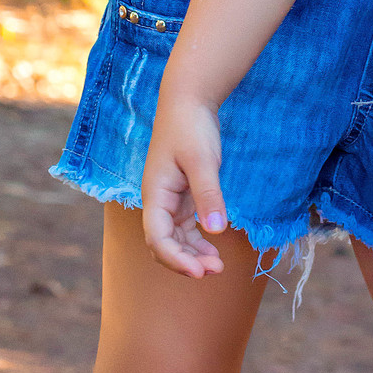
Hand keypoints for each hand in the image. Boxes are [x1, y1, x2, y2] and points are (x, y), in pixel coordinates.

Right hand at [141, 92, 229, 278]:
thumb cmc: (191, 126)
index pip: (158, 238)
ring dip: (192, 254)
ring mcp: (169, 199)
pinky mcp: (181, 194)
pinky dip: (197, 239)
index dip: (176, 259)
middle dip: (186, 261)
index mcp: (155, 194)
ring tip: (217, 266)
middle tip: (216, 271)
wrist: (188, 100)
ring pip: (175, 238)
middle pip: (164, 243)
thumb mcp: (202, 160)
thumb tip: (216, 230)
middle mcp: (158, 201)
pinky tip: (213, 247)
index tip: (200, 272)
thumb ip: (208, 194)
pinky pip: (184, 226)